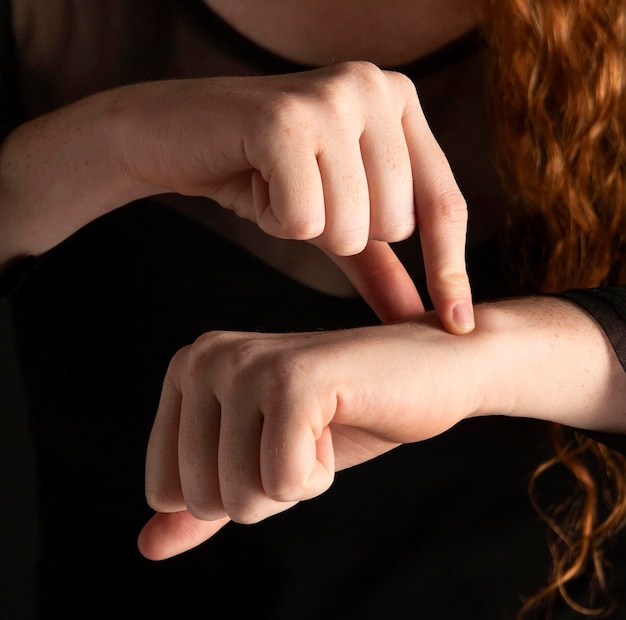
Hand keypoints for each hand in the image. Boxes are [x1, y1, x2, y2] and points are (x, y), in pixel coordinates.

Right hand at [122, 63, 472, 331]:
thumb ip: (384, 267)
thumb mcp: (335, 220)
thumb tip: (425, 320)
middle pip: (396, 223)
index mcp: (401, 101)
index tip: (456, 327)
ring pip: (353, 226)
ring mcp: (331, 96)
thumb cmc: (262, 174)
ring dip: (308, 227)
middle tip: (304, 196)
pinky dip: (276, 219)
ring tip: (278, 186)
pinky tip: (256, 183)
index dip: (450, 270)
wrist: (173, 137)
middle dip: (344, 234)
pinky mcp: (285, 118)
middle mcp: (376, 85)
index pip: (444, 204)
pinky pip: (305, 221)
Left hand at [138, 315, 478, 560]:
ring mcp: (247, 365)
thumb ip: (204, 505)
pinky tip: (337, 423)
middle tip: (303, 435)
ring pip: (241, 498)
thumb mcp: (261, 463)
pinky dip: (319, 474)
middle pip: (201, 498)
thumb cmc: (343, 418)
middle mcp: (205, 357)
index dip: (233, 488)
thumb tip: (146, 546)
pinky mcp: (293, 381)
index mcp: (188, 370)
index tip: (272, 441)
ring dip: (295, 482)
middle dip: (265, 488)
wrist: (428, 373)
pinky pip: (284, 482)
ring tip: (320, 427)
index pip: (165, 489)